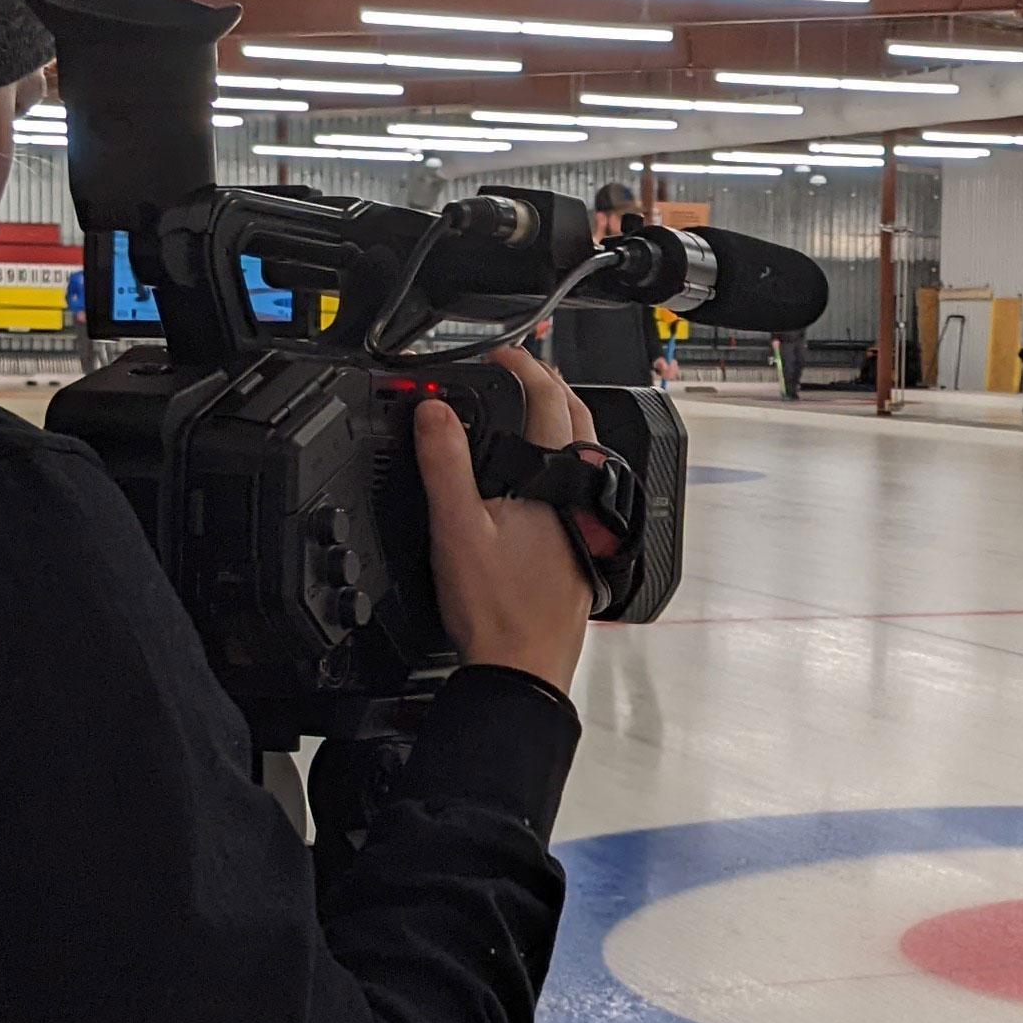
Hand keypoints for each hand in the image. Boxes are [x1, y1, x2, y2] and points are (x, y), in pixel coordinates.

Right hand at [415, 346, 592, 694]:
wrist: (522, 668)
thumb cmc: (496, 609)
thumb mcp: (455, 527)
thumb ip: (445, 463)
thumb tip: (433, 412)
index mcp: (555, 480)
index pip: (547, 401)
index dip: (524, 367)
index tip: (502, 355)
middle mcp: (582, 497)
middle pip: (578, 420)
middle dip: (551, 388)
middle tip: (521, 373)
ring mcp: (589, 523)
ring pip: (586, 455)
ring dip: (562, 425)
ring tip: (531, 415)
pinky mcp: (586, 546)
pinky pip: (581, 487)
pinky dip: (563, 465)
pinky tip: (539, 480)